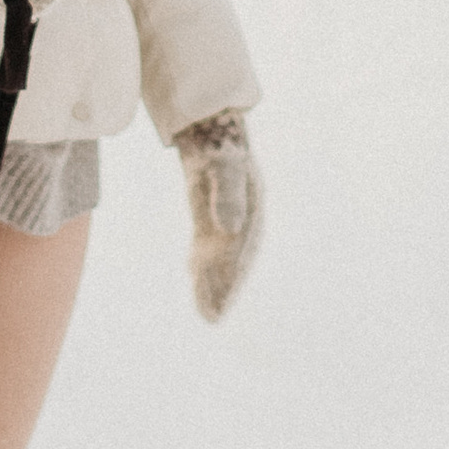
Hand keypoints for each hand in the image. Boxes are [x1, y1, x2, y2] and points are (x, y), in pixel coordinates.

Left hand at [175, 112, 261, 320]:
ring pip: (221, 259)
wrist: (212, 130)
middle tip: (212, 318)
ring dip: (213, 285)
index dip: (234, 277)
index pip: (242, 250)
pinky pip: (208, 248)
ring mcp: (228, 220)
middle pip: (234, 260)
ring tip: (206, 315)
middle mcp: (242, 220)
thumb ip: (227, 196)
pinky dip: (202, 268)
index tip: (226, 297)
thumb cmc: (220, 147)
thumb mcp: (223, 167)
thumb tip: (230, 230)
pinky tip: (196, 284)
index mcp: (252, 209)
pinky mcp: (211, 218)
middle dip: (225, 290)